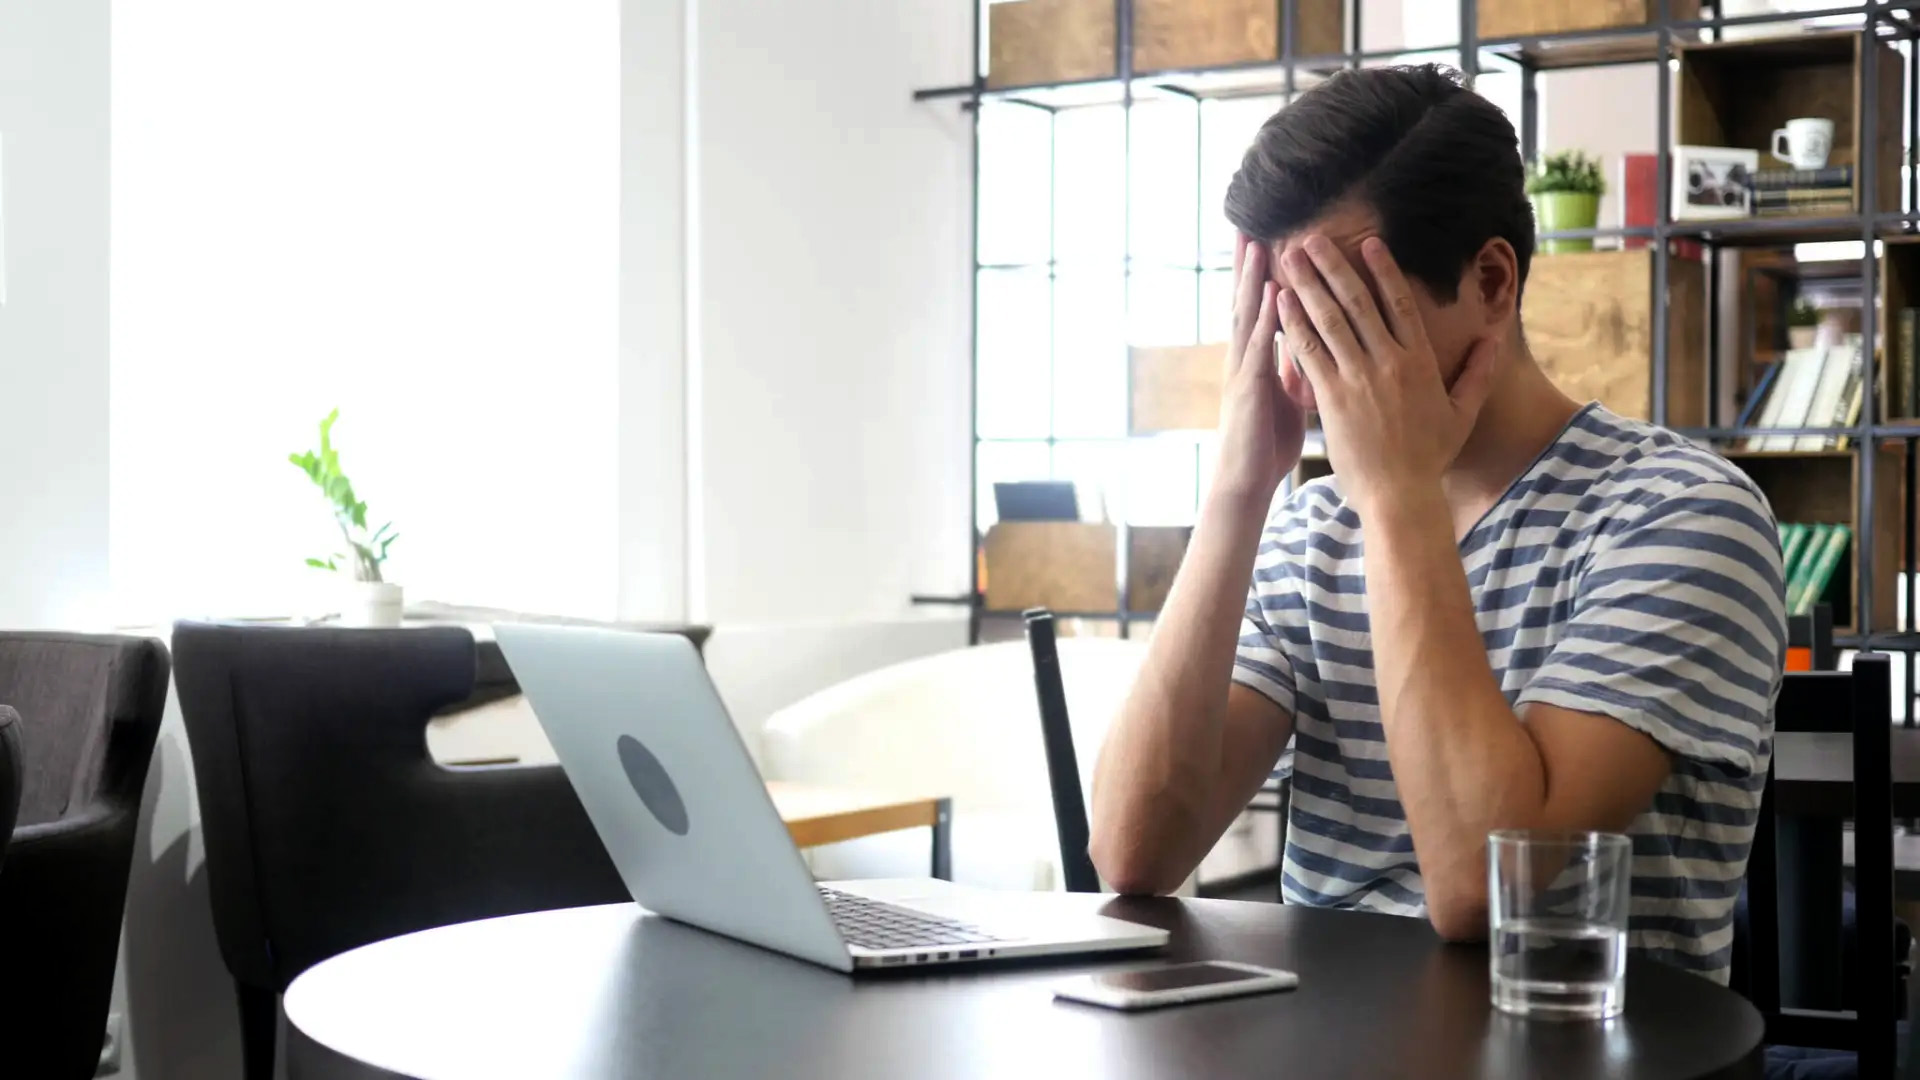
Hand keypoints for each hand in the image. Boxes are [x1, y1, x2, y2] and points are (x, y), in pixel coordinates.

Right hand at [1211, 233, 1312, 507]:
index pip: (1257, 306)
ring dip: (1251, 278)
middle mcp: (1244, 356)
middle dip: (1247, 263)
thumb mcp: (1284, 397)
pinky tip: (1268, 292)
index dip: (1258, 273)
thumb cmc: (1265, 443)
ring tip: (1257, 242)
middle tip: (1248, 222)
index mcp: (1255, 358)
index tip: (1264, 237)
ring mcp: (1243, 369)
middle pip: (1244, 300)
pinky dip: (1263, 316)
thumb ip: (1289, 368)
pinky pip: (1258, 345)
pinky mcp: (1249, 386)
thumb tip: (1301, 347)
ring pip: (1246, 315)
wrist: (1245, 481)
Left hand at [1275, 235, 1496, 512]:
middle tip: (1313, 238)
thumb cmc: (1428, 458)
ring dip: (1308, 284)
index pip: (1399, 304)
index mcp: (1420, 362)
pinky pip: (1309, 352)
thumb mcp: (1461, 413)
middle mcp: (1389, 362)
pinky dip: (1294, 323)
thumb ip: (1477, 372)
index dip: (1383, 271)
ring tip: (1290, 256)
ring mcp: (1359, 378)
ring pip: (1330, 320)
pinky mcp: (1333, 396)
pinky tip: (1280, 301)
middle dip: (1334, 266)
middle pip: (1358, 302)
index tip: (1368, 243)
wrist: (1400, 495)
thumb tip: (1495, 338)